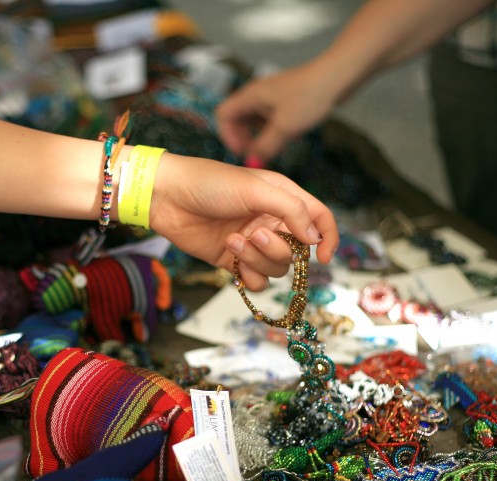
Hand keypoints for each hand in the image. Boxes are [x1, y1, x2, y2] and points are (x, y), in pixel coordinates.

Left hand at [147, 153, 338, 291]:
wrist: (167, 197)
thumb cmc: (210, 183)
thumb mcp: (255, 188)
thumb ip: (291, 210)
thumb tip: (315, 237)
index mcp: (282, 197)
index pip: (319, 219)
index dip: (328, 238)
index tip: (325, 256)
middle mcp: (272, 221)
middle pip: (297, 251)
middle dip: (278, 249)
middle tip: (256, 234)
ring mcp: (253, 242)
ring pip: (277, 268)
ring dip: (258, 259)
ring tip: (234, 242)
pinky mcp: (234, 260)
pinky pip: (256, 281)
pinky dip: (249, 276)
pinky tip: (232, 258)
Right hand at [216, 64, 338, 162]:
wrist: (338, 76)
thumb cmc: (310, 96)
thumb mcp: (284, 127)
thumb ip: (264, 147)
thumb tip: (251, 163)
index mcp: (250, 96)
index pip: (223, 115)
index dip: (228, 136)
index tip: (242, 151)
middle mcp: (257, 95)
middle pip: (236, 119)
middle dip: (243, 139)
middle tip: (256, 155)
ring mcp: (271, 97)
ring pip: (254, 121)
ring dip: (259, 136)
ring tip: (273, 147)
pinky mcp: (285, 100)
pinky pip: (269, 118)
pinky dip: (272, 131)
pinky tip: (287, 137)